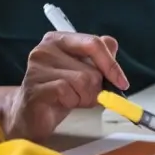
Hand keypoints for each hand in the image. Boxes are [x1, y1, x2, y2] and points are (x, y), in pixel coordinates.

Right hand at [6, 32, 128, 140]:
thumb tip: (112, 45)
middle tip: (84, 95)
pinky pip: (68, 92)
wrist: (32, 115)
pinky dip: (73, 102)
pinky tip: (63, 103)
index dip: (112, 65)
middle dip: (95, 88)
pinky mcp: (35, 87)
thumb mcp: (84, 72)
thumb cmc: (61, 92)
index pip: (94, 43)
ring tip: (72, 99)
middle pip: (92, 69)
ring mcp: (37, 67)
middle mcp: (46, 49)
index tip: (122, 83)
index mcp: (59, 39)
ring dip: (85, 97)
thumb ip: (98, 57)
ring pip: (83, 81)